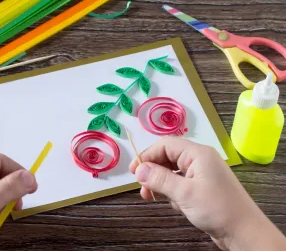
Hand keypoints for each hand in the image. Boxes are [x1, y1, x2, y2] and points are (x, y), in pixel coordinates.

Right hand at [129, 137, 285, 250]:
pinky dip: (171, 191)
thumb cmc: (217, 209)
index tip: (134, 171)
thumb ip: (159, 179)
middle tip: (141, 185)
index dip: (147, 155)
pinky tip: (172, 203)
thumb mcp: (184, 193)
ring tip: (150, 196)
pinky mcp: (202, 187)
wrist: (244, 233)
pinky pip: (180, 182)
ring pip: (172, 171)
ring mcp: (202, 174)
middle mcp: (200, 160)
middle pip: (168, 156)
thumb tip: (138, 169)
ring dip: (160, 182)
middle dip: (153, 170)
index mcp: (198, 154)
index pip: (166, 145)